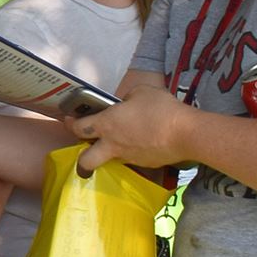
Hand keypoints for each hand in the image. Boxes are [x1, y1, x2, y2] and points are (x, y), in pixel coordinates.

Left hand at [68, 76, 196, 174]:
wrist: (185, 133)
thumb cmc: (160, 109)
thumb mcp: (140, 92)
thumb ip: (127, 98)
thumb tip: (126, 104)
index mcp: (107, 124)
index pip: (79, 128)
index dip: (71, 124)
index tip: (70, 121)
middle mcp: (113, 145)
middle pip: (86, 160)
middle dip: (81, 160)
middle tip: (87, 150)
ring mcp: (128, 157)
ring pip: (111, 160)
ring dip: (111, 153)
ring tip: (121, 142)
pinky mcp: (145, 164)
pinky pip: (133, 159)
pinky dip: (134, 152)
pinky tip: (144, 143)